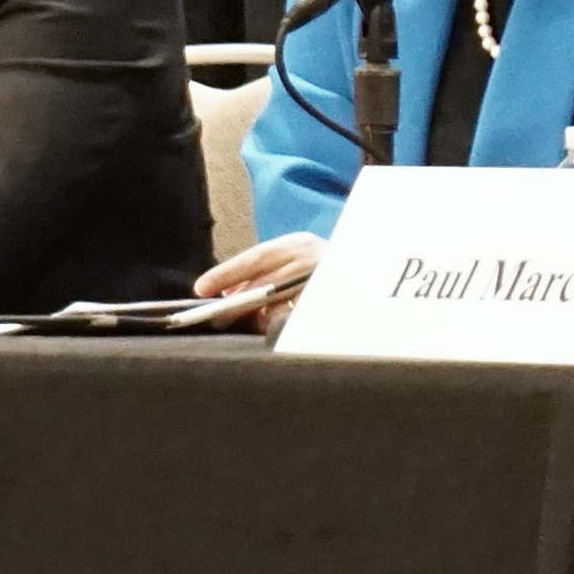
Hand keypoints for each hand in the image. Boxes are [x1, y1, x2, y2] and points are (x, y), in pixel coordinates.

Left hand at [195, 231, 324, 328]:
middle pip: (265, 283)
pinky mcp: (334, 303)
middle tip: (217, 318)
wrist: (372, 276)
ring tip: (249, 325)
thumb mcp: (293, 265)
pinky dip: (281, 325)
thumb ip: (264, 276)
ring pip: (282, 304)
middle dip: (237, 303)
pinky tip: (274, 329)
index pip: (256, 257)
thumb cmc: (322, 273)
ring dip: (260, 317)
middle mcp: (314, 257)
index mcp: (299, 244)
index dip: (226, 273)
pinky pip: (298, 319)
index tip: (201, 289)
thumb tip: (228, 296)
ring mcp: (325, 280)